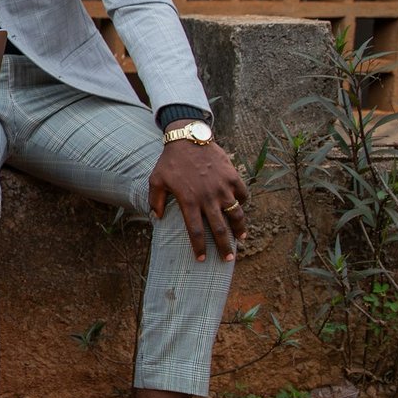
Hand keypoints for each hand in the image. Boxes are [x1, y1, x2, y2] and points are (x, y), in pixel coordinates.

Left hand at [149, 131, 248, 261]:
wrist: (188, 138)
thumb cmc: (169, 161)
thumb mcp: (156, 180)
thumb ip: (155, 200)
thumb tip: (156, 218)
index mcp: (188, 201)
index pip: (195, 231)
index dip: (199, 247)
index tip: (202, 259)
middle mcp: (208, 197)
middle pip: (219, 229)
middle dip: (224, 247)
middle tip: (228, 259)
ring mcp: (222, 187)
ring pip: (236, 214)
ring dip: (240, 228)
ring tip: (240, 238)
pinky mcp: (232, 176)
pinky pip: (242, 194)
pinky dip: (242, 202)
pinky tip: (240, 208)